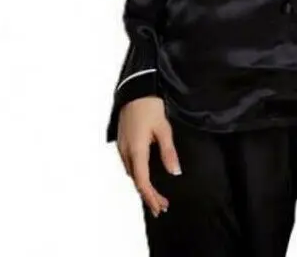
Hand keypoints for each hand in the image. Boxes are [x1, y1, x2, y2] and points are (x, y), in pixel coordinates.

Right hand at [116, 96, 181, 217]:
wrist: (135, 88)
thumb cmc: (150, 106)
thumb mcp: (163, 128)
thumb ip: (168, 152)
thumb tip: (174, 173)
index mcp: (136, 150)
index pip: (142, 182)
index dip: (151, 197)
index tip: (161, 207)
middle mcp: (125, 152)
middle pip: (135, 180)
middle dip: (148, 195)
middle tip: (161, 206)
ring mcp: (122, 146)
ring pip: (131, 173)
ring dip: (142, 185)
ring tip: (155, 195)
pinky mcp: (122, 141)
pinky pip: (129, 164)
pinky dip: (137, 174)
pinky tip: (145, 175)